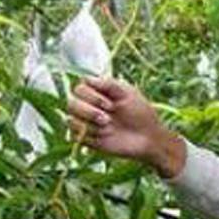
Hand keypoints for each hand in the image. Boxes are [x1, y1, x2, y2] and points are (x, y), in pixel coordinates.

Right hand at [65, 77, 183, 175]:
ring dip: (89, 124)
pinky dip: (89, 136)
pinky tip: (104, 137)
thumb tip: (86, 79)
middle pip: (71, 103)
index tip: (111, 103)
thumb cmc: (141, 113)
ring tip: (108, 127)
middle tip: (108, 119)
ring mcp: (86, 123)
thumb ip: (109, 84)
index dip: (91, 95)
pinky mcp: (86, 138)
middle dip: (89, 111)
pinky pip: (76, 136)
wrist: (148, 138)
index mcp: (97, 93)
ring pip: (70, 120)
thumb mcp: (129, 94)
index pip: (79, 88)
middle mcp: (88, 106)